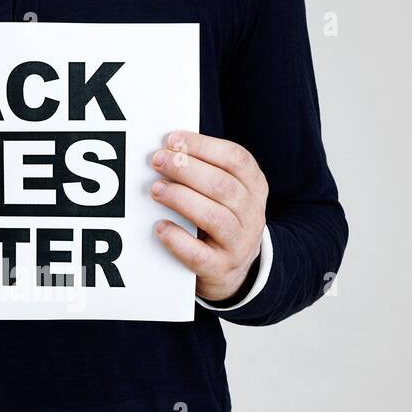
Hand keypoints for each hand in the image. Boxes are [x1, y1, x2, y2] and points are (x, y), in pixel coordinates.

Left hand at [151, 131, 267, 302]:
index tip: (172, 140)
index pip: (236, 159)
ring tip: (157, 190)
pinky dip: (178, 239)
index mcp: (255, 187)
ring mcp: (239, 244)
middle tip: (158, 161)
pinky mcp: (220, 270)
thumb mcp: (226, 194)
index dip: (203, 146)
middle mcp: (252, 214)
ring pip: (214, 218)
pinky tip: (161, 227)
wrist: (235, 272)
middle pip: (223, 186)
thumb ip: (206, 170)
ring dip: (181, 199)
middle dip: (186, 169)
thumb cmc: (221, 221)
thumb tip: (168, 148)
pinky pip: (199, 255)